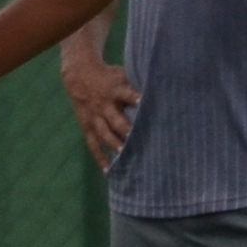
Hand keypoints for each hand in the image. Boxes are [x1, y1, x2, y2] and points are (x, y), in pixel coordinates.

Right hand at [60, 52, 138, 169]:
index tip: (146, 105)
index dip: (136, 100)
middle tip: (137, 140)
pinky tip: (109, 171)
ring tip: (125, 157)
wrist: (79, 76)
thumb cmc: (110, 77)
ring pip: (105, 134)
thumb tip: (168, 93)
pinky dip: (100, 157)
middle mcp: (105, 106)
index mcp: (116, 90)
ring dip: (114, 145)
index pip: (127, 95)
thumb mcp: (123, 75)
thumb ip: (138, 85)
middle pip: (115, 120)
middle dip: (126, 130)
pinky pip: (93, 144)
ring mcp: (95, 118)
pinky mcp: (87, 126)